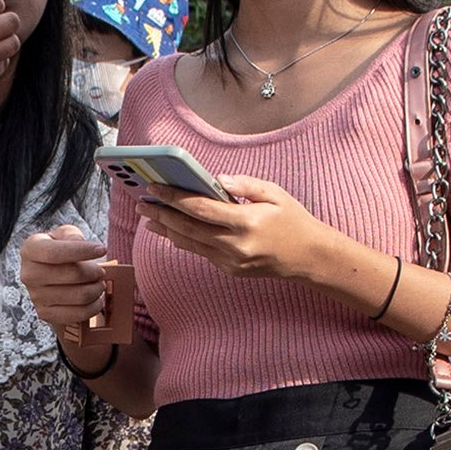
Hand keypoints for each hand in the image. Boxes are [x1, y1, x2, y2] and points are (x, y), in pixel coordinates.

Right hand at [21, 226, 134, 352]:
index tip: (102, 249)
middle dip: (95, 272)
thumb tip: (80, 243)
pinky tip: (96, 298)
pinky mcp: (45, 314)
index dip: (82, 251)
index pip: (55, 253)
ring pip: (80, 295)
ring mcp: (36, 296)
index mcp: (31, 249)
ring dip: (97, 289)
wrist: (49, 277)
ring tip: (99, 283)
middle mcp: (29, 274)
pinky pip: (79, 314)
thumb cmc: (60, 251)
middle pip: (73, 275)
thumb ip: (72, 235)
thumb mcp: (64, 235)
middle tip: (101, 271)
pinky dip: (94, 306)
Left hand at [126, 173, 336, 283]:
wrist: (309, 258)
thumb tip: (216, 179)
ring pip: (190, 244)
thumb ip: (245, 184)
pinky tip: (172, 230)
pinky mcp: (230, 270)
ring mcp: (231, 261)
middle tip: (142, 203)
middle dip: (162, 215)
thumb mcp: (275, 193)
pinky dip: (185, 240)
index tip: (155, 188)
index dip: (175, 198)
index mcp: (246, 222)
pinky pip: (202, 252)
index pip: (201, 209)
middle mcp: (235, 245)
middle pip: (188, 229)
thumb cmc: (293, 220)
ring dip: (167, 230)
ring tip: (149, 218)